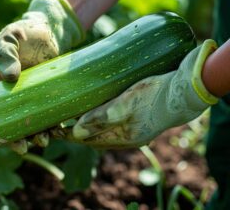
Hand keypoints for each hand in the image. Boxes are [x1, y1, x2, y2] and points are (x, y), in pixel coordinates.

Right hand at [0, 0, 84, 152]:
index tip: (2, 138)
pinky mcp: (43, 98)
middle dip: (15, 138)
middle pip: (6, 122)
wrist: (50, 30)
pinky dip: (50, 125)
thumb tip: (9, 77)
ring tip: (44, 139)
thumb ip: (6, 53)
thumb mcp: (10, 37)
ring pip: (27, 123)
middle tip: (25, 146)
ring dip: (34, 135)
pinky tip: (57, 129)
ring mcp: (25, 99)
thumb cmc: (24, 31)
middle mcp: (4, 95)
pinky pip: (45, 115)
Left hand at [69, 40, 218, 148]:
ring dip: (87, 128)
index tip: (52, 128)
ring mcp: (133, 133)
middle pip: (92, 138)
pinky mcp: (138, 123)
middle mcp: (125, 139)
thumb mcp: (124, 105)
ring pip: (102, 134)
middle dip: (74, 132)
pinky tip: (97, 114)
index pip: (86, 140)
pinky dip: (100, 123)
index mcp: (120, 137)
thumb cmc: (153, 96)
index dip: (67, 134)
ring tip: (73, 118)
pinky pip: (113, 127)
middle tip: (58, 122)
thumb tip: (74, 132)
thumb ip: (100, 118)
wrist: (182, 94)